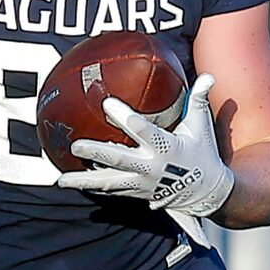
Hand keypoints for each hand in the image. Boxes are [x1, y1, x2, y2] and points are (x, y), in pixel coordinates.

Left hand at [58, 73, 236, 216]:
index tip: (107, 103)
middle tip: (76, 146)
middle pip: (119, 159)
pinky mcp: (136, 193)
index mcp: (167, 147)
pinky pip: (111, 190)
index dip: (124, 117)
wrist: (206, 192)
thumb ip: (198, 101)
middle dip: (97, 153)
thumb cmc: (202, 154)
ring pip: (110, 182)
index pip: (143, 130)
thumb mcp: (201, 127)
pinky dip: (92, 187)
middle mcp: (152, 167)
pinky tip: (72, 183)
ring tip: (61, 180)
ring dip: (85, 181)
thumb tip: (208, 77)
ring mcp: (142, 183)